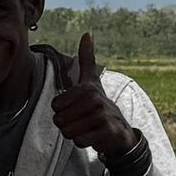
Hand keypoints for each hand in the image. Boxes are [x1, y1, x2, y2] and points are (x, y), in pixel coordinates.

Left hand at [52, 32, 150, 175]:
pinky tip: (92, 136)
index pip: (55, 106)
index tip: (75, 109)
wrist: (121, 129)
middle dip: (67, 125)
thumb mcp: (92, 81)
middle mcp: (95, 99)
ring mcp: (102, 115)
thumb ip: (87, 59)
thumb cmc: (100, 104)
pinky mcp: (107, 131)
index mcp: (86, 88)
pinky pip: (79, 142)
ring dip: (74, 134)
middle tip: (81, 121)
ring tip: (87, 128)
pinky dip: (83, 142)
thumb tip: (87, 33)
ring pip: (68, 132)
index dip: (61, 111)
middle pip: (59, 120)